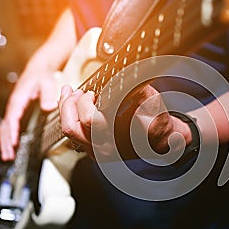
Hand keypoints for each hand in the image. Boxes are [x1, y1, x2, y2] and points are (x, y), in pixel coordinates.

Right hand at [0, 67, 59, 160]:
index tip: (13, 142)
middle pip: (6, 126)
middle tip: (8, 155)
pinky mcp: (17, 110)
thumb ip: (48, 95)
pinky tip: (12, 145)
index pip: (13, 118)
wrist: (38, 69)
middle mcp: (14, 105)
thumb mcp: (46, 82)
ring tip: (7, 155)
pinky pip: (10, 126)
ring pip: (6, 127)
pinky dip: (9, 136)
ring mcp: (14, 108)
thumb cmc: (41, 75)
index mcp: (19, 99)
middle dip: (5, 142)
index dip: (13, 131)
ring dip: (5, 142)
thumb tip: (49, 107)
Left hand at [58, 84, 191, 160]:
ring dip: (66, 110)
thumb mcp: (153, 104)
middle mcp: (104, 149)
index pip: (89, 120)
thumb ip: (138, 90)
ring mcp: (97, 152)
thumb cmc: (158, 124)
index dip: (86, 101)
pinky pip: (73, 134)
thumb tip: (123, 76)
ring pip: (68, 132)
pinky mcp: (93, 150)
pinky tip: (73, 105)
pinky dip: (69, 117)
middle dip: (69, 104)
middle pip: (71, 127)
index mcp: (117, 138)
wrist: (162, 142)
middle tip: (75, 91)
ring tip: (69, 94)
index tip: (93, 93)